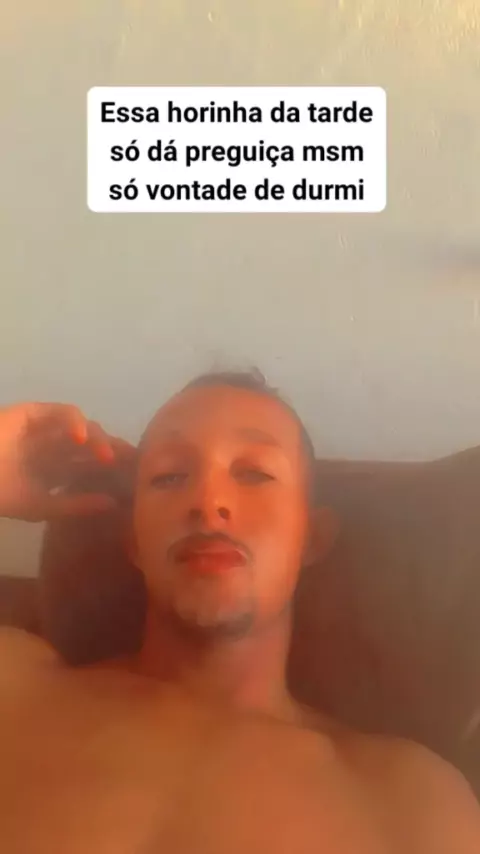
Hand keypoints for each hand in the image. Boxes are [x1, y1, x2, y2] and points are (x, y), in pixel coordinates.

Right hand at [0, 402, 135, 520]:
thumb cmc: (0, 494)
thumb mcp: (41, 506)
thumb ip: (75, 504)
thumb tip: (112, 504)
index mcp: (57, 470)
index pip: (93, 467)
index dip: (114, 471)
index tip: (135, 479)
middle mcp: (56, 448)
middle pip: (94, 446)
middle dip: (115, 452)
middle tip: (132, 463)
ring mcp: (47, 430)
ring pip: (84, 428)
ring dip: (99, 440)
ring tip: (107, 457)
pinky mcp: (35, 413)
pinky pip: (63, 412)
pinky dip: (76, 422)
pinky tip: (82, 439)